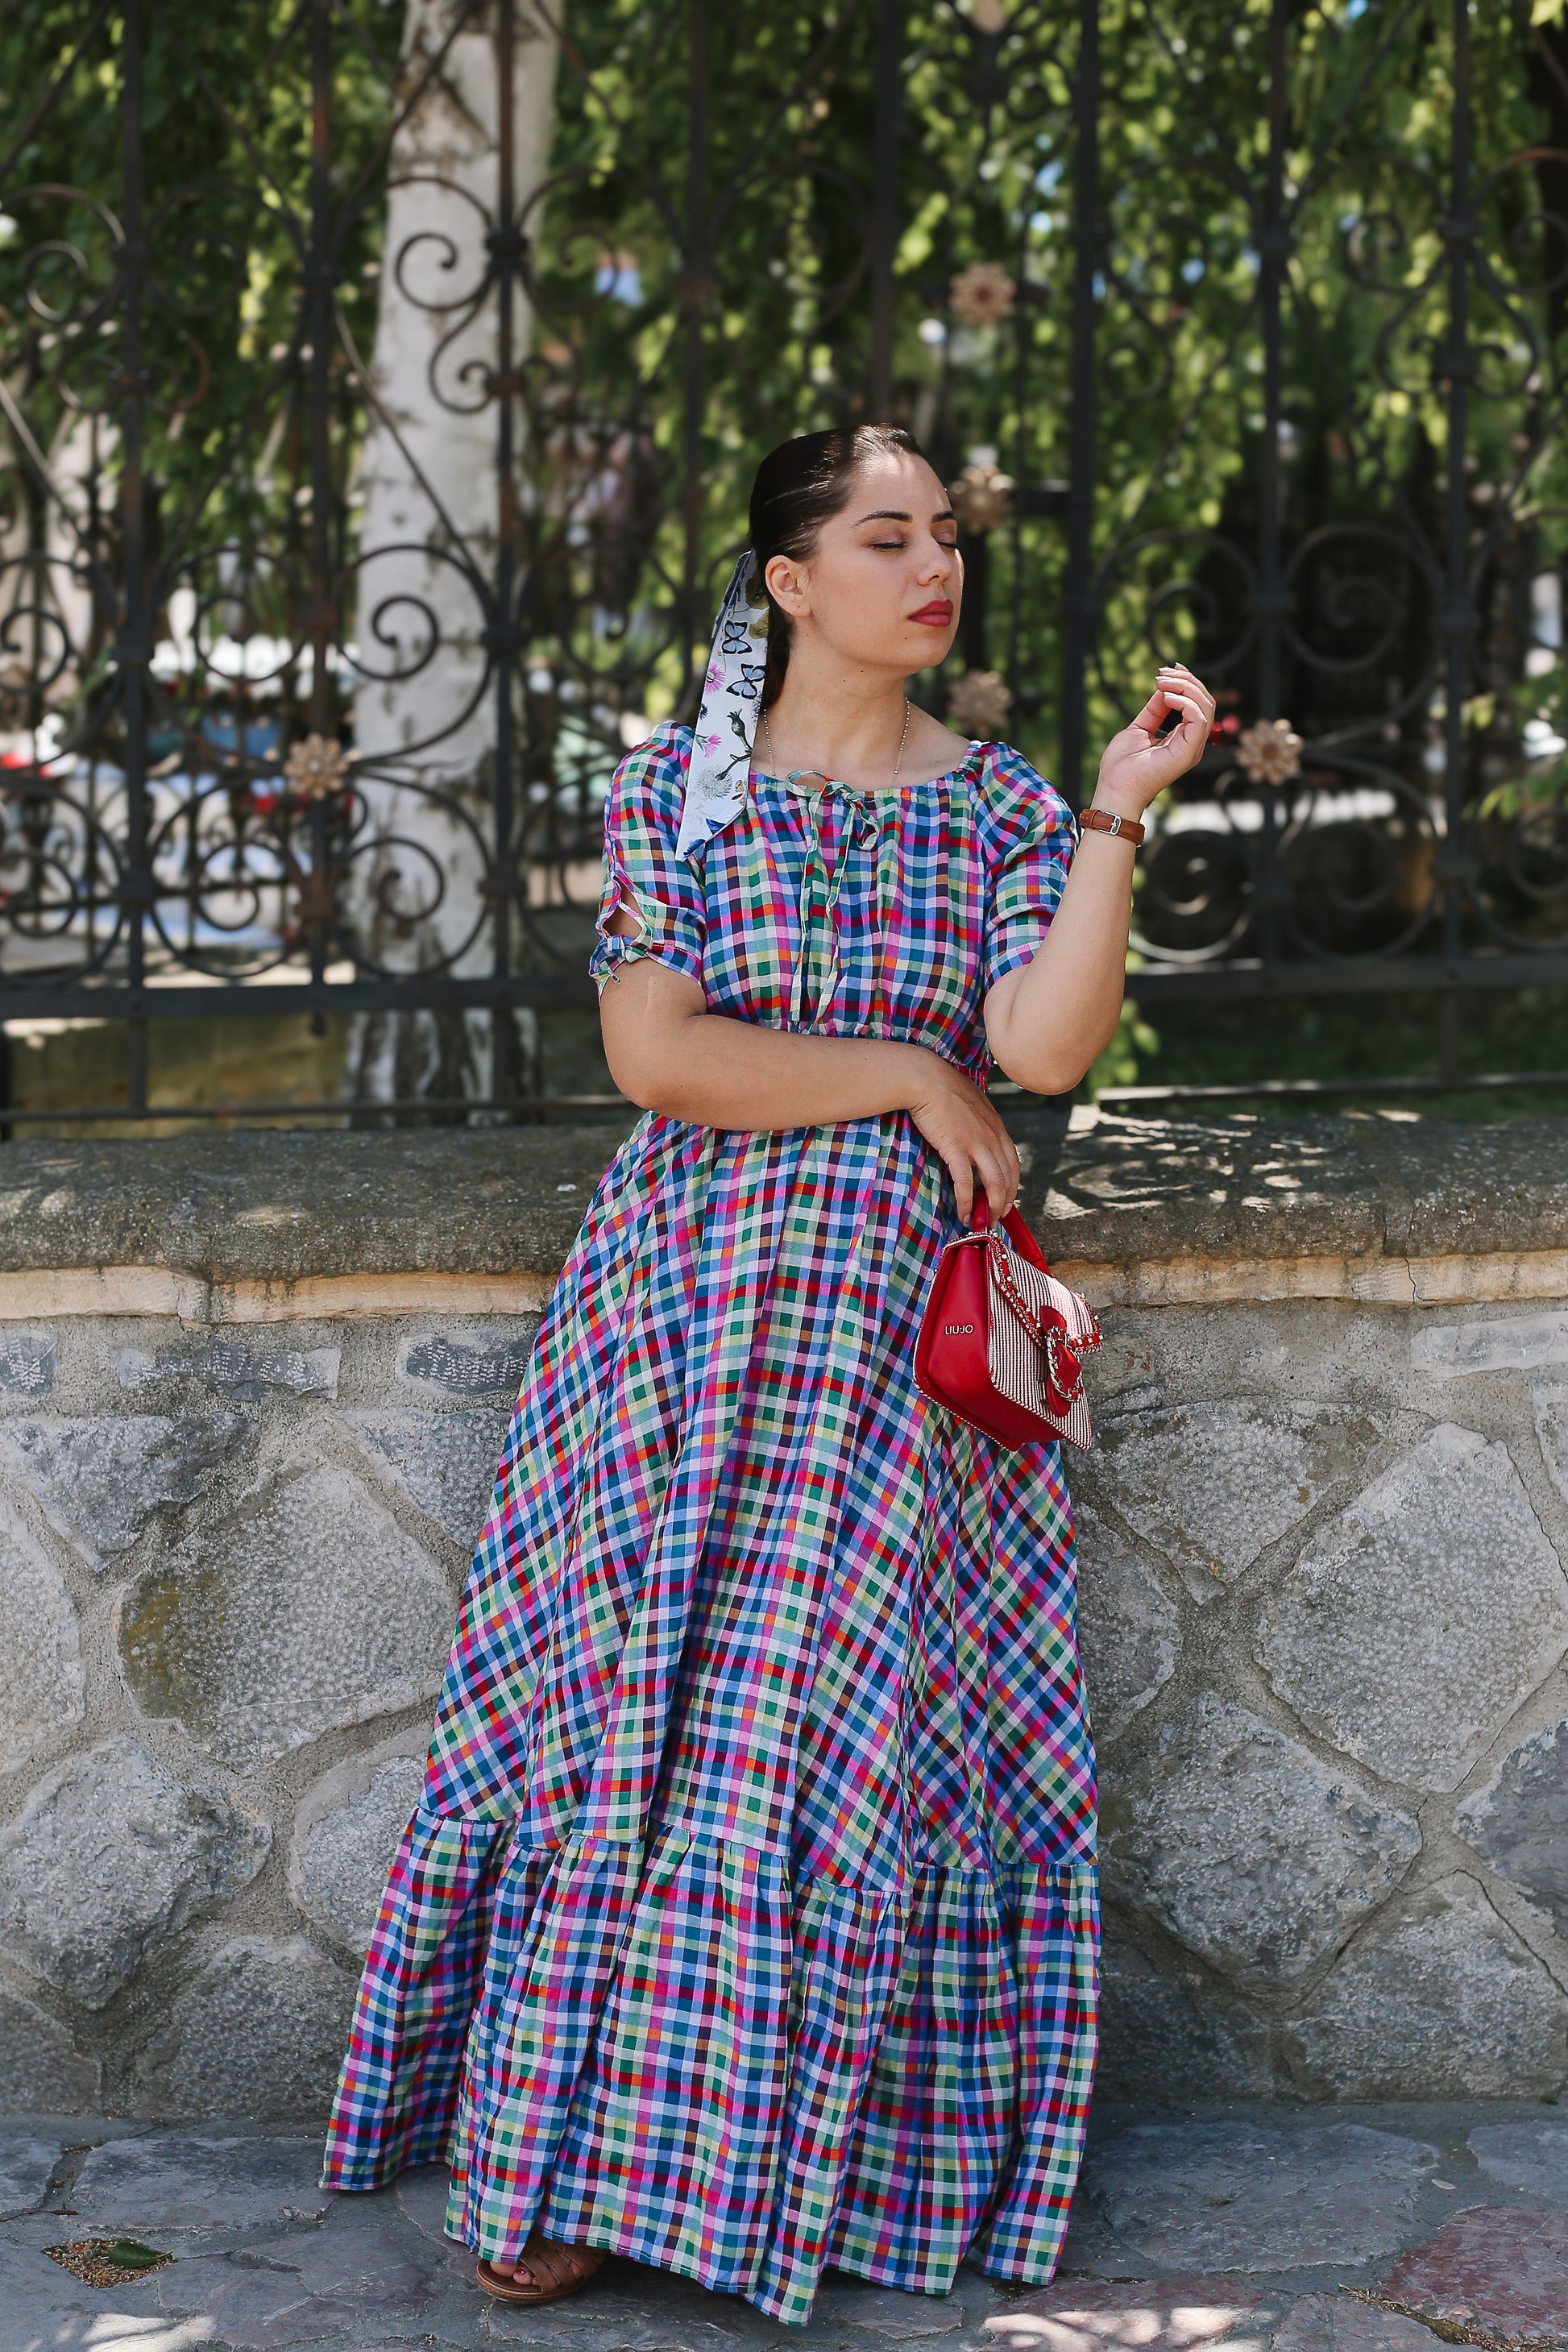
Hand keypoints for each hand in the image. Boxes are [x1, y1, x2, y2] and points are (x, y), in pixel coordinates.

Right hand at [903, 1049, 1020, 1225]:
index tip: (1006, 1199)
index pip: (1013, 1162)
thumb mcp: (973, 1102)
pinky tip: (963, 1214)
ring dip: (990, 1207)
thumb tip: (976, 1133)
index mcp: (998, 1127)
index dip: (1013, 1185)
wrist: (927, 1078)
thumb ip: (979, 1121)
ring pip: (994, 1183)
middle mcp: (993, 1137)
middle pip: (1008, 1177)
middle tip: (996, 1217)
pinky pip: (965, 1182)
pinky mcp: (956, 1148)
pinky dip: (966, 1202)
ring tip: (984, 1222)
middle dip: (1004, 1201)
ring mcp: (977, 1143)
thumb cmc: (944, 1087)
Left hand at [1093, 663, 1214, 817]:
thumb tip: (1164, 687)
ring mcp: (1192, 748)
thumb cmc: (1122, 765)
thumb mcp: (1139, 727)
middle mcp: (1192, 742)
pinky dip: (1185, 702)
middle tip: (1162, 673)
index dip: (1187, 682)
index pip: (1197, 704)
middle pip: (1206, 701)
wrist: (1115, 788)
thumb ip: (1155, 709)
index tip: (1167, 669)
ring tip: (1162, 683)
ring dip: (1186, 687)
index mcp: (1183, 738)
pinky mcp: (1188, 752)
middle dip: (1187, 680)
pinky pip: (1199, 718)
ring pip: (1206, 706)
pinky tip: (1166, 697)